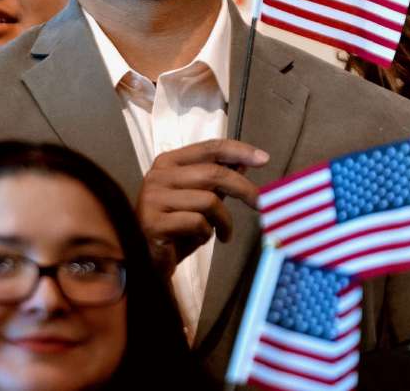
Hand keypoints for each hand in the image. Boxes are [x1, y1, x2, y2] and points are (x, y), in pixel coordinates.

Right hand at [136, 139, 268, 275]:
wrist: (147, 261)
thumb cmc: (174, 229)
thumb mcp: (198, 201)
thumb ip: (216, 181)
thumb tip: (244, 164)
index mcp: (167, 163)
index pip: (209, 148)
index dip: (239, 151)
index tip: (263, 158)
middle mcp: (157, 175)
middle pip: (213, 173)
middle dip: (243, 189)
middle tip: (260, 203)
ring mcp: (153, 198)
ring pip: (209, 200)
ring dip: (224, 221)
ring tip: (223, 233)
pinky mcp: (154, 222)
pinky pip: (197, 223)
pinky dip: (207, 234)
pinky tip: (200, 240)